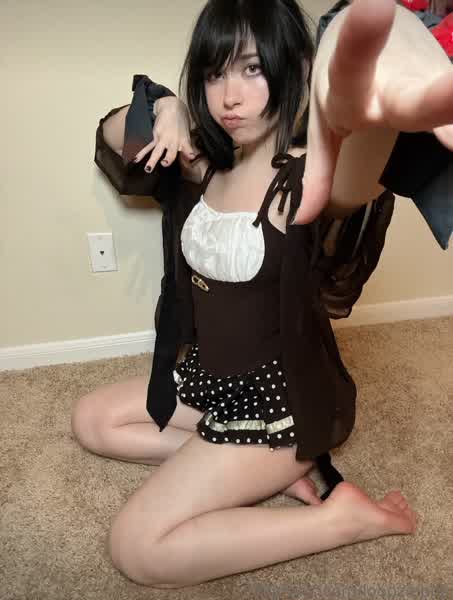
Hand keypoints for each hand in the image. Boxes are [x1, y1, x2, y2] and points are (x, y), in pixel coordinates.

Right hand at [133, 96, 195, 171]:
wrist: (171, 107)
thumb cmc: (180, 123)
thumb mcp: (187, 135)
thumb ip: (188, 148)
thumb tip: (192, 158)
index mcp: (184, 141)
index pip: (188, 149)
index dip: (190, 154)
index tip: (191, 157)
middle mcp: (173, 141)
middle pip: (171, 152)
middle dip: (168, 158)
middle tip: (164, 163)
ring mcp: (163, 139)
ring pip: (156, 151)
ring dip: (152, 160)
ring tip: (148, 169)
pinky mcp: (155, 136)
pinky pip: (148, 147)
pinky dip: (141, 153)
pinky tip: (136, 159)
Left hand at [293, 0, 452, 224]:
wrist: (373, 21)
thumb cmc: (341, 87)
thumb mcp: (323, 127)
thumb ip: (317, 172)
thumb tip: (302, 218)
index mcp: (351, 90)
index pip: (351, 66)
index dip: (361, 42)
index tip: (373, 6)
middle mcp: (396, 82)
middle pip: (417, 97)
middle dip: (441, 98)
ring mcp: (432, 76)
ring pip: (451, 99)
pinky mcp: (451, 78)